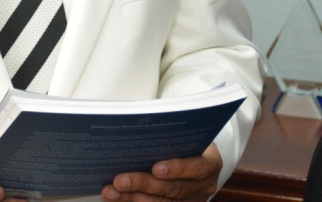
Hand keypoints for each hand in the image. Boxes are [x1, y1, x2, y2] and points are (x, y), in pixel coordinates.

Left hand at [101, 144, 222, 200]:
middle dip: (144, 184)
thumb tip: (137, 126)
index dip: (177, 169)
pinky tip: (115, 197)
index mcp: (210, 163)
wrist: (199, 158)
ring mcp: (191, 200)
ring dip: (133, 198)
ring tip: (111, 191)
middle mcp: (203, 186)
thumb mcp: (186, 134)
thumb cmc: (188, 141)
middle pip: (173, 189)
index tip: (156, 168)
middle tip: (120, 180)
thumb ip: (170, 135)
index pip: (197, 168)